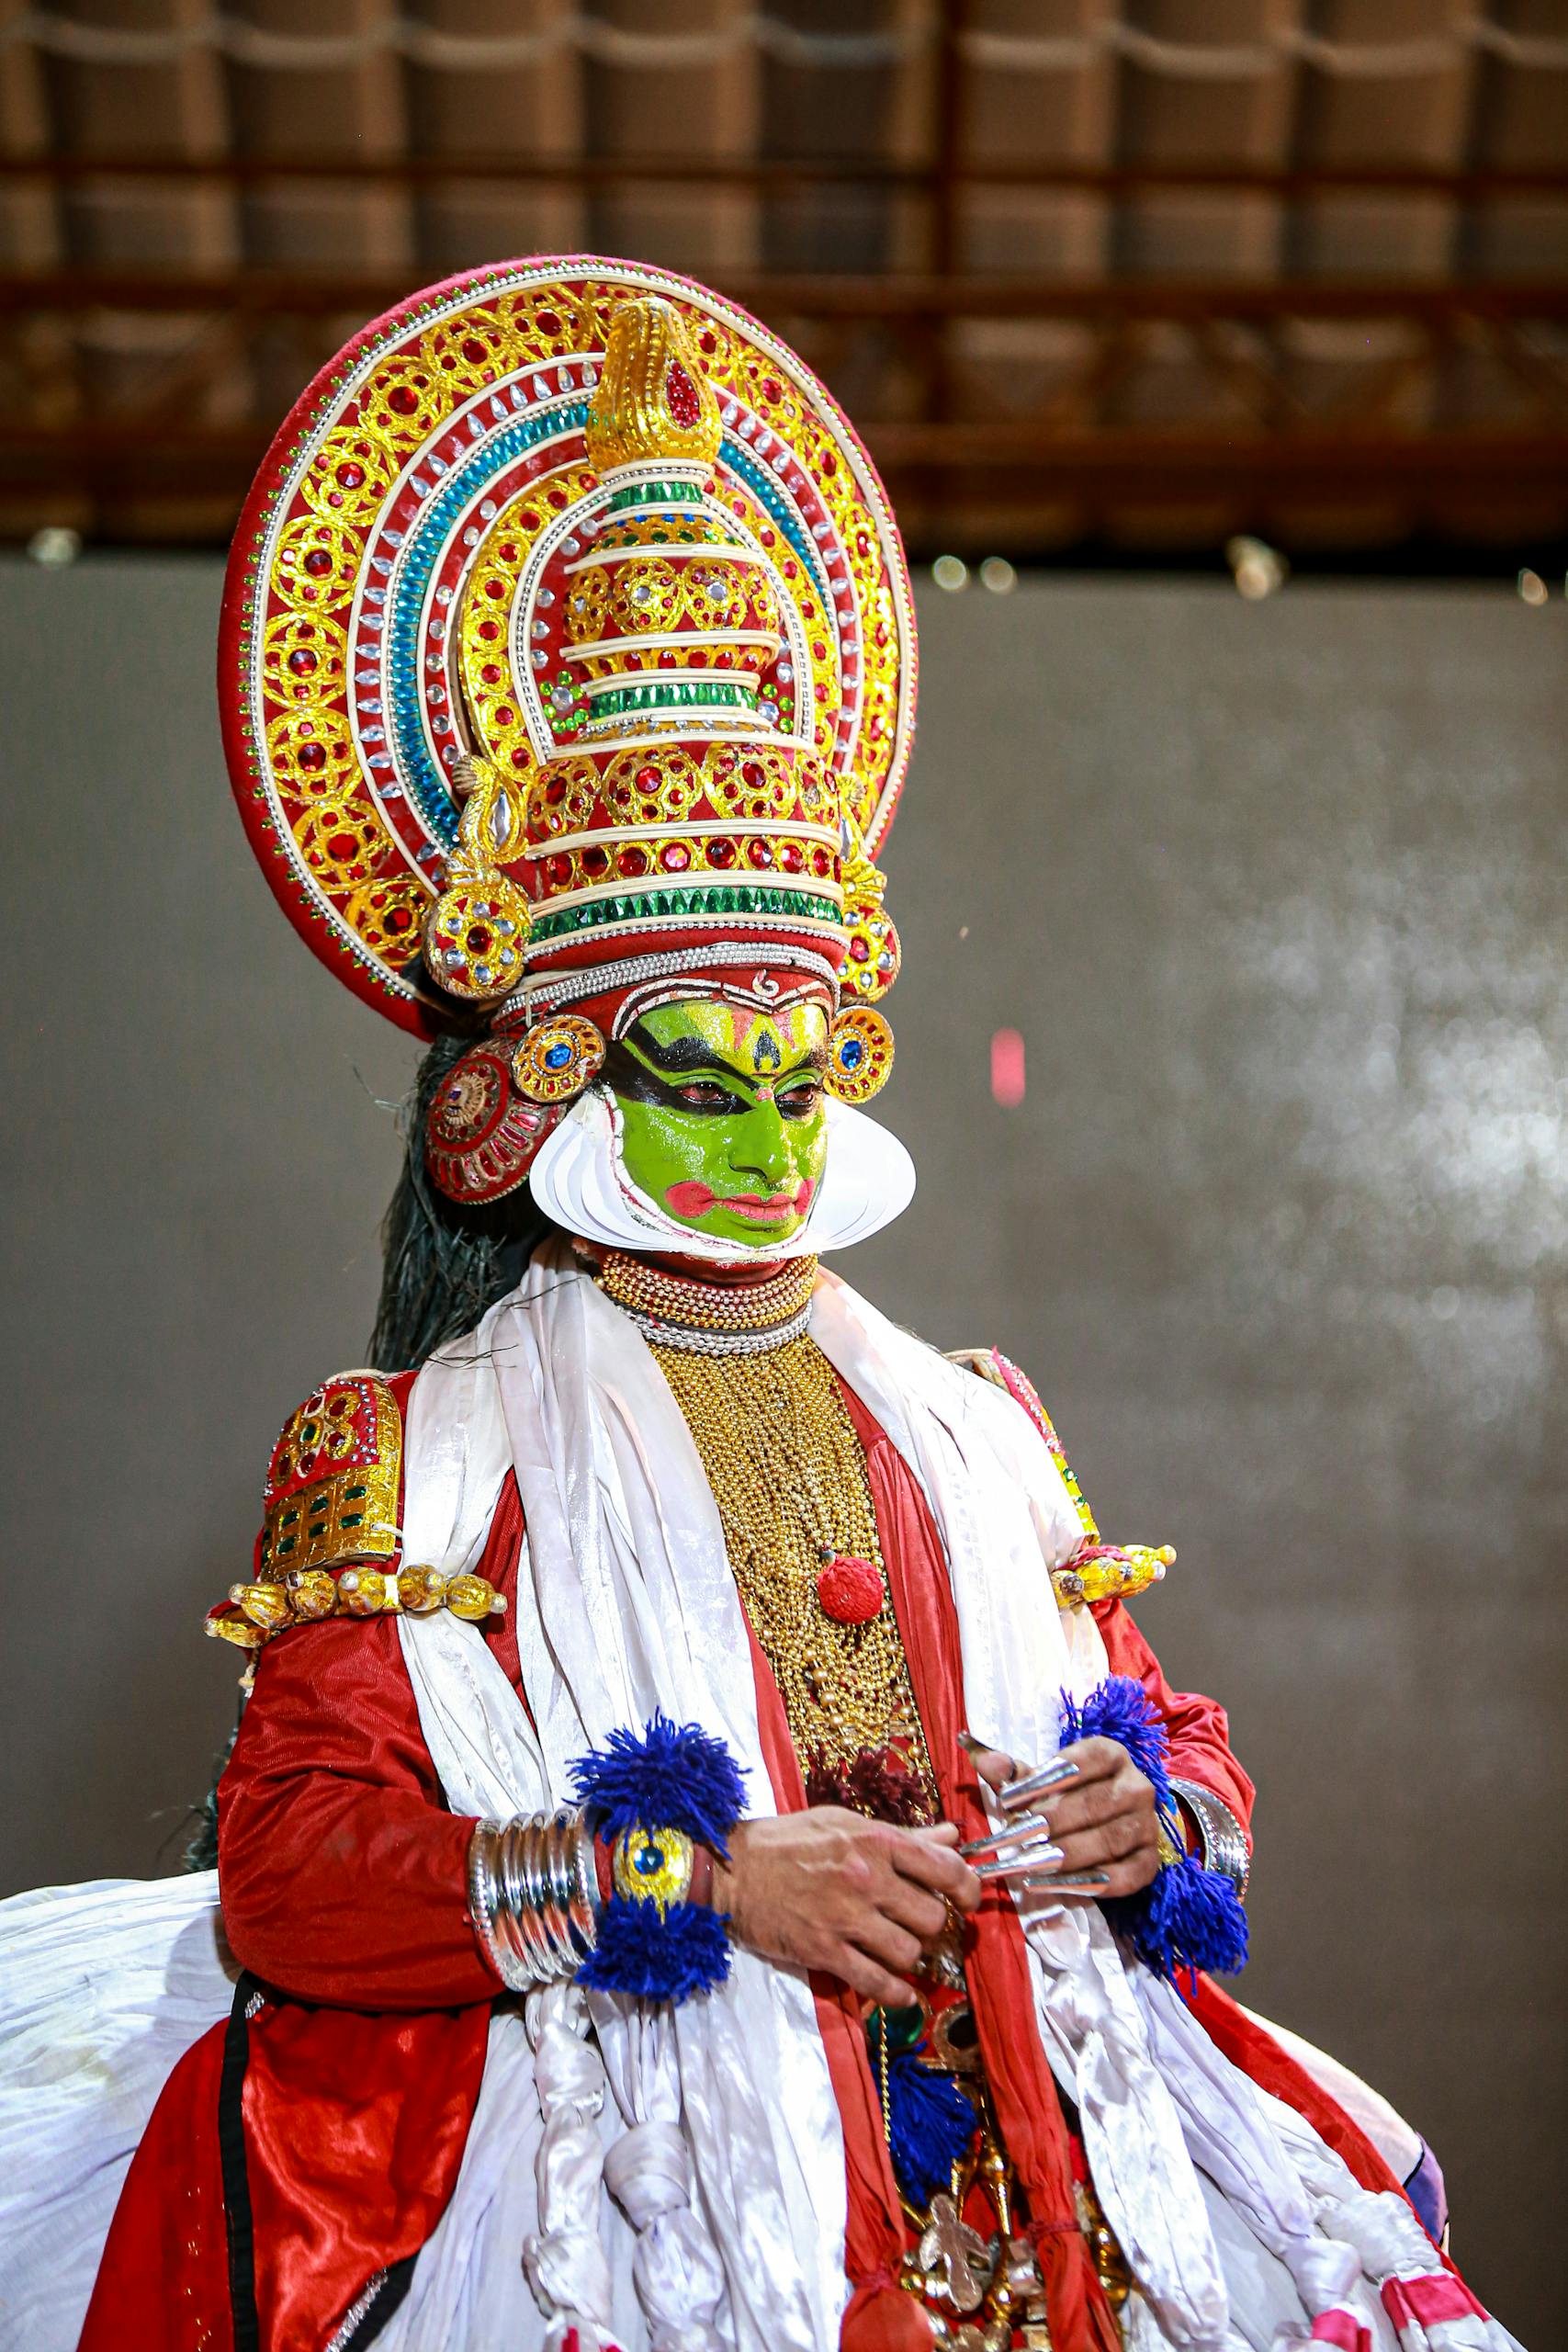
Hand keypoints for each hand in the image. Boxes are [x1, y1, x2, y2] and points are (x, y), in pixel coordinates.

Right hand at [709, 1807, 980, 2006]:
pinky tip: (901, 1993)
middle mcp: (867, 1878)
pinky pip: (876, 1982)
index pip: (945, 1866)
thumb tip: (951, 1835)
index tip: (967, 1898)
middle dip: (932, 1925)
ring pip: (909, 1952)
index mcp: (876, 1841)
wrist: (732, 1868)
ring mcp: (845, 1917)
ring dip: (911, 1956)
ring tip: (900, 1950)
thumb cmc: (789, 1841)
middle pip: (932, 1917)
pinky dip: (896, 1993)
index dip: (968, 1887)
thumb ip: (902, 1834)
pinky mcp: (824, 1951)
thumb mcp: (845, 1823)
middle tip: (920, 1925)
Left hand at [970, 1736, 1162, 1899]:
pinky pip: (1124, 1876)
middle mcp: (1137, 1786)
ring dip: (1065, 1855)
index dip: (1043, 1781)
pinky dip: (1088, 1882)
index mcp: (1111, 1755)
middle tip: (1012, 1838)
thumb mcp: (1042, 1781)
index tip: (1007, 1800)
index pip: (1080, 1761)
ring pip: (1107, 1840)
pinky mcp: (1150, 1862)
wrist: (1111, 1825)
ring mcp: (1147, 1825)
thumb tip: (980, 1758)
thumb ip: (1012, 1772)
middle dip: (1048, 1823)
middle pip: (1092, 1804)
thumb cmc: (1068, 1796)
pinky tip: (1055, 1885)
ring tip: (1028, 1865)